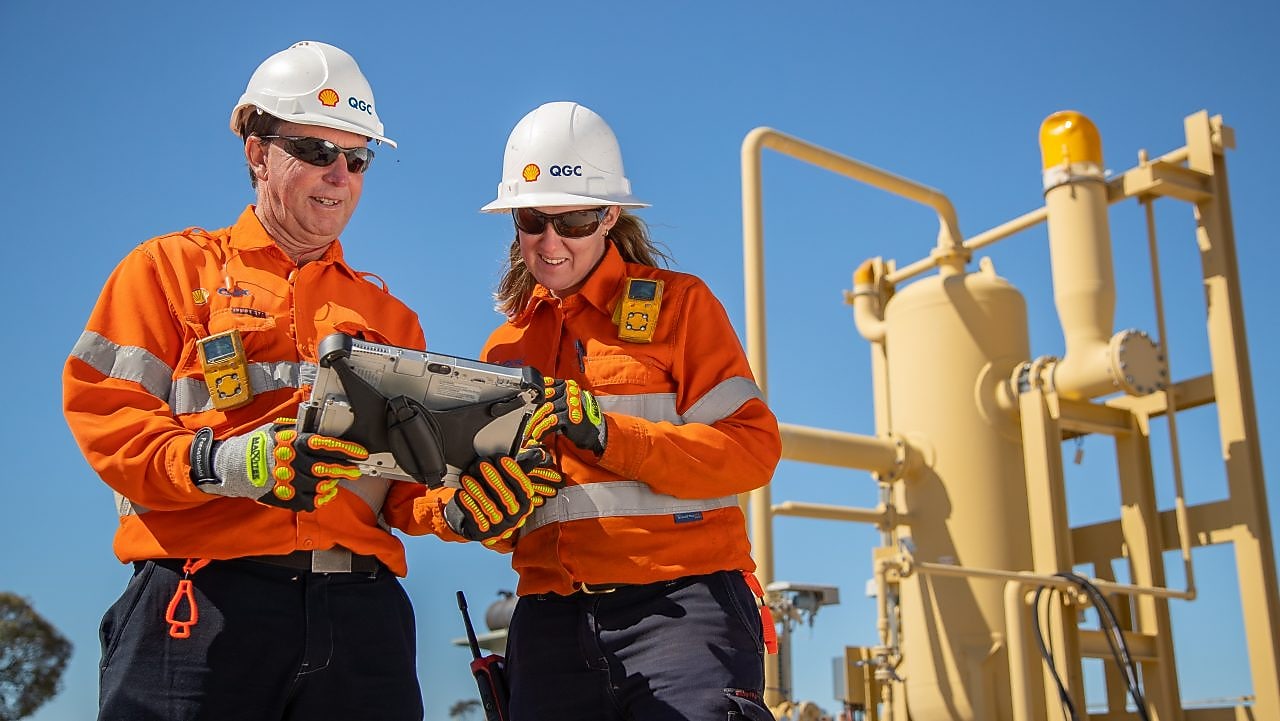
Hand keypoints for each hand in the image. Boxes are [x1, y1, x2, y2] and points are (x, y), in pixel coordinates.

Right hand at [190, 421, 366, 511]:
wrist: (235, 466)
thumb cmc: (257, 446)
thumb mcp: (278, 429)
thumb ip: (299, 429)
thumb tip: (319, 425)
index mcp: (293, 443)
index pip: (326, 445)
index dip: (347, 449)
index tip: (360, 452)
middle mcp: (294, 462)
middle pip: (328, 468)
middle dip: (346, 469)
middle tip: (355, 471)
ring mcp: (290, 482)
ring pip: (322, 485)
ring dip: (332, 483)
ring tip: (335, 480)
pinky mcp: (286, 497)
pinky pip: (311, 501)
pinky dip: (321, 498)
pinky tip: (324, 493)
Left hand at [444, 448, 562, 546]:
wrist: (477, 522)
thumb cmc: (494, 497)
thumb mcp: (508, 484)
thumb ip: (521, 469)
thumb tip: (539, 454)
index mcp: (525, 504)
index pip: (522, 487)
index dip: (512, 471)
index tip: (501, 458)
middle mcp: (515, 518)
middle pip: (506, 496)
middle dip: (493, 477)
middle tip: (481, 463)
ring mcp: (499, 528)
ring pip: (490, 507)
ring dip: (477, 490)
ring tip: (467, 477)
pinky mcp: (482, 534)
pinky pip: (475, 519)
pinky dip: (468, 505)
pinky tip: (462, 494)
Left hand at [525, 378, 606, 454]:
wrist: (592, 432)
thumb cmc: (578, 417)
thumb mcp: (566, 404)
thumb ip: (554, 399)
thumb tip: (535, 403)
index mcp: (567, 385)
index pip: (547, 386)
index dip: (536, 396)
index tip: (529, 403)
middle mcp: (569, 392)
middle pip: (544, 400)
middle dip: (534, 414)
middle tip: (527, 424)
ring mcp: (569, 403)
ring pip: (545, 411)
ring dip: (535, 423)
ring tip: (530, 432)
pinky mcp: (569, 416)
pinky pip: (550, 422)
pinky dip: (542, 430)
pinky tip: (538, 436)